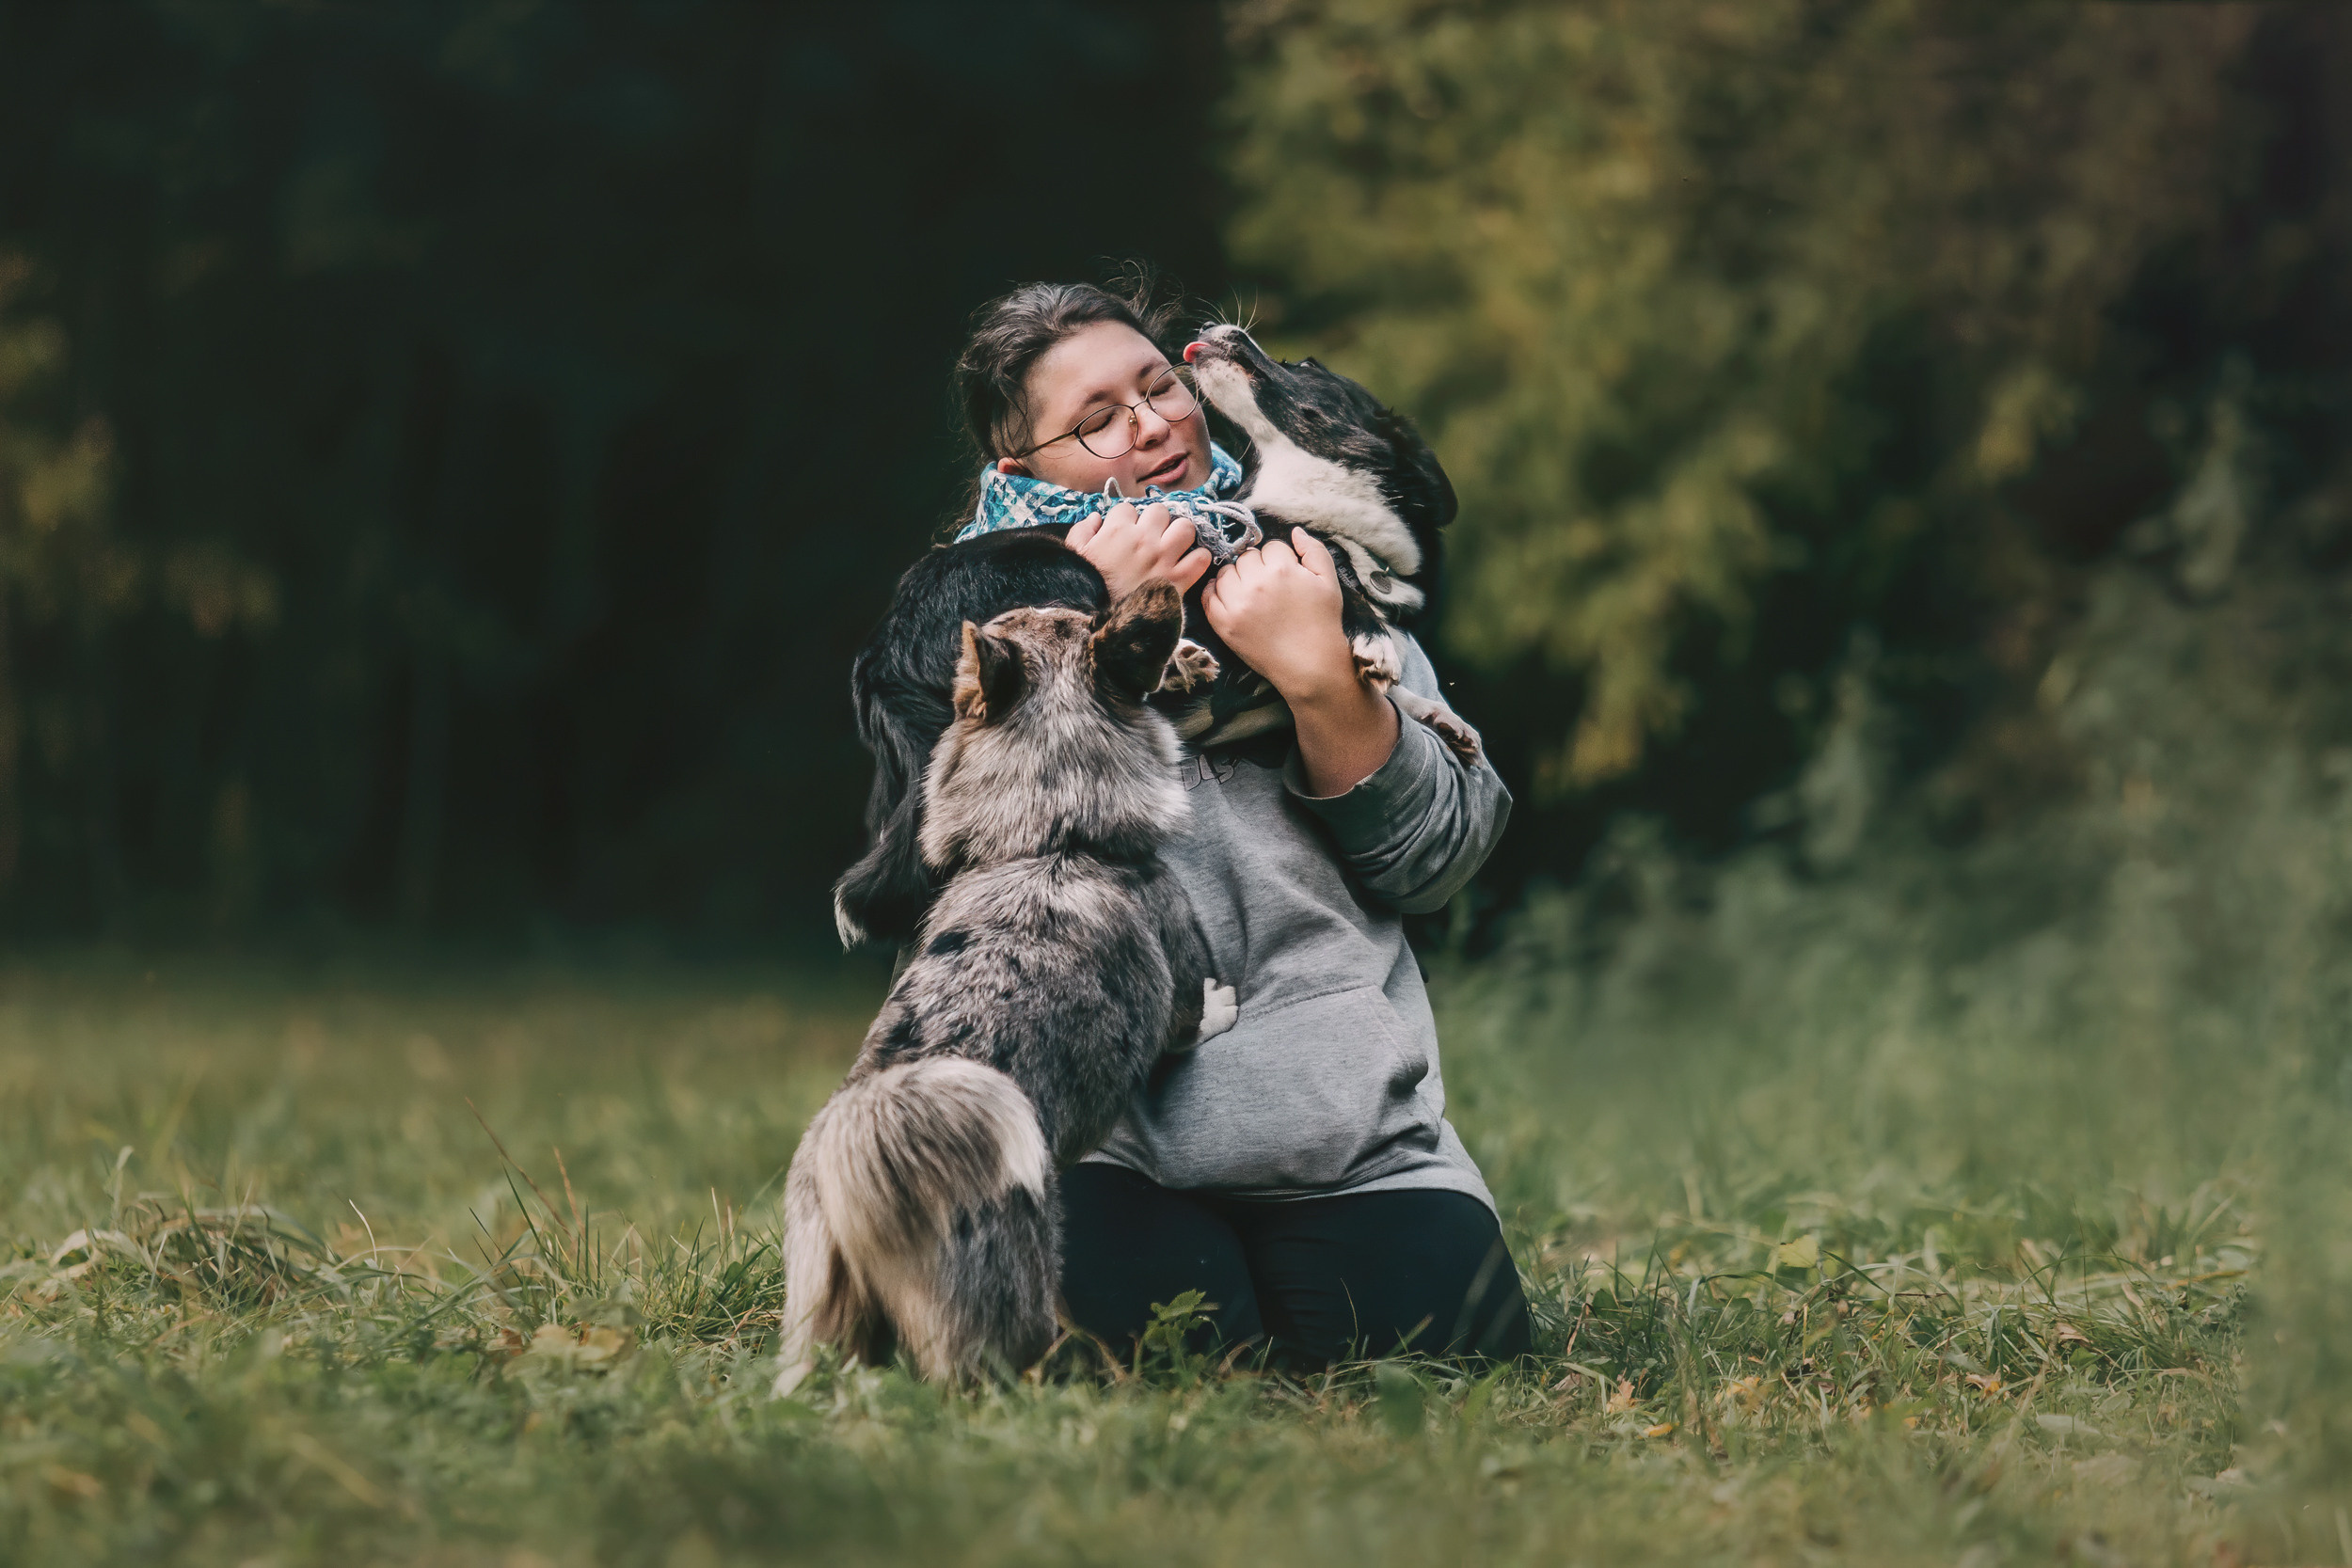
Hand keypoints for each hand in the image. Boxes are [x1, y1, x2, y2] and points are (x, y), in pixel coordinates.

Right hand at [1067, 502, 1211, 600]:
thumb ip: (1083, 530)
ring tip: (1172, 545)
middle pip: (1160, 511)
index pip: (1127, 508)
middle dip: (1154, 521)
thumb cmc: (1087, 588)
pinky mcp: (1179, 579)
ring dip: (1179, 534)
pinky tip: (1188, 563)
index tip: (1123, 533)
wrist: (1103, 624)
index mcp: (1118, 531)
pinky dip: (1198, 559)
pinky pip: (1201, 558)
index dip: (1125, 520)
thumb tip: (1097, 518)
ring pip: (1186, 527)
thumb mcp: (1075, 554)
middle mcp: (1144, 540)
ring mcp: (1164, 558)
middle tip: (1149, 537)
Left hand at [1198, 532, 1355, 703]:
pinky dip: (1216, 592)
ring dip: (1236, 577)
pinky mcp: (1224, 623)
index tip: (1285, 575)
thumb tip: (1295, 531)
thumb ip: (1314, 550)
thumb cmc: (1323, 623)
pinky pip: (1209, 595)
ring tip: (1251, 593)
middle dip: (1257, 566)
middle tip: (1268, 586)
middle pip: (1246, 557)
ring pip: (1225, 572)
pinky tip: (1230, 598)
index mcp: (1282, 569)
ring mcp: (1237, 603)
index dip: (1280, 559)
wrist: (1310, 665)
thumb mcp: (1329, 582)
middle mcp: (1256, 583)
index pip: (1271, 547)